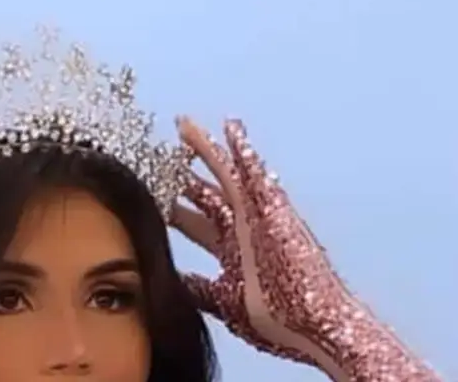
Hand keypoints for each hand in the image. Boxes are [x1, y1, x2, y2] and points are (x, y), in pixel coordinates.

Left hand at [170, 116, 319, 365]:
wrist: (312, 331)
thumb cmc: (276, 322)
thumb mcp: (225, 302)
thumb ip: (198, 288)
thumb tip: (169, 277)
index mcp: (228, 249)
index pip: (192, 220)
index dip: (170, 205)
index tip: (145, 190)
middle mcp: (240, 228)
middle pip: (204, 192)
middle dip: (181, 173)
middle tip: (157, 152)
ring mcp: (257, 218)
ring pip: (225, 175)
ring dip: (206, 150)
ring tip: (184, 126)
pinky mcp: (275, 212)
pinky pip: (256, 175)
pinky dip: (244, 152)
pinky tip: (230, 128)